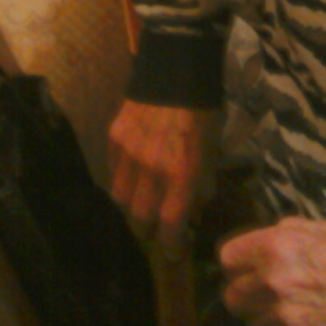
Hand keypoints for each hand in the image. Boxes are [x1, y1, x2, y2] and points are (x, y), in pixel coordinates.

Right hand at [107, 100, 219, 255]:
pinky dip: (122, 180)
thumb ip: (202, 185)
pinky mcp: (114, 139)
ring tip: (140, 205)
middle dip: (147, 231)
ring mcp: (128, 154)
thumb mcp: (212, 153)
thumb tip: (194, 208)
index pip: (169, 226)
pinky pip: (113, 171)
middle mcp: (152, 170)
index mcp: (182, 175)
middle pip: (139, 218)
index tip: (172, 253)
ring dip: (130, 208)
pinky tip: (131, 176)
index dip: (170, 246)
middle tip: (154, 231)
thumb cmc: (203, 114)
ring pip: (120, 199)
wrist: (176, 73)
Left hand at [219, 217, 325, 325]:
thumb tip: (260, 244)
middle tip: (270, 297)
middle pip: (233, 298)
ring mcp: (285, 320)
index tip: (247, 270)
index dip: (238, 265)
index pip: (227, 259)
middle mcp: (272, 283)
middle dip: (249, 297)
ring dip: (271, 323)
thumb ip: (284, 235)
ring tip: (299, 315)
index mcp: (275, 247)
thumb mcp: (323, 228)